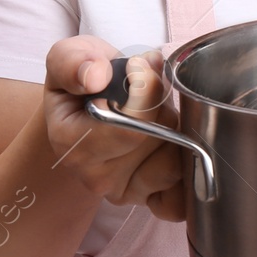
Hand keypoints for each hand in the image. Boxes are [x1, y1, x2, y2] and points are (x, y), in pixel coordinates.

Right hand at [43, 37, 185, 221]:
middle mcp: (94, 176)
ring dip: (177, 130)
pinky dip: (187, 174)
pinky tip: (176, 146)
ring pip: (176, 160)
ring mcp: (121, 192)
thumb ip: (73, 62)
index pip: (129, 126)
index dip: (145, 88)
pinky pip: (178, 197)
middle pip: (159, 138)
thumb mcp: (69, 57)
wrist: (88, 108)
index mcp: (71, 142)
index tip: (137, 66)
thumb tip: (96, 77)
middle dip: (163, 106)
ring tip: (156, 115)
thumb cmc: (84, 82)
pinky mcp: (145, 200)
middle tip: (148, 90)